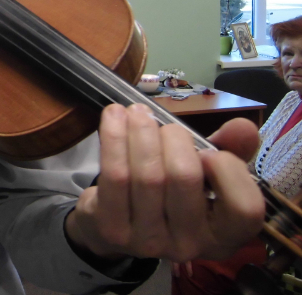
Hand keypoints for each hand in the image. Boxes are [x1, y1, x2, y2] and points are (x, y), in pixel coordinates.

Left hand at [65, 105, 263, 262]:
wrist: (114, 222)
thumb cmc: (169, 192)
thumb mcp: (204, 174)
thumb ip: (229, 150)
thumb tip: (244, 127)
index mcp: (223, 235)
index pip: (244, 207)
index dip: (228, 170)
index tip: (209, 151)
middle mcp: (189, 244)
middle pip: (185, 177)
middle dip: (172, 136)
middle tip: (158, 119)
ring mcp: (148, 240)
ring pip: (147, 175)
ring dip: (140, 131)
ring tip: (135, 112)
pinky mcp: (112, 229)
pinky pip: (114, 176)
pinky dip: (114, 138)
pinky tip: (113, 117)